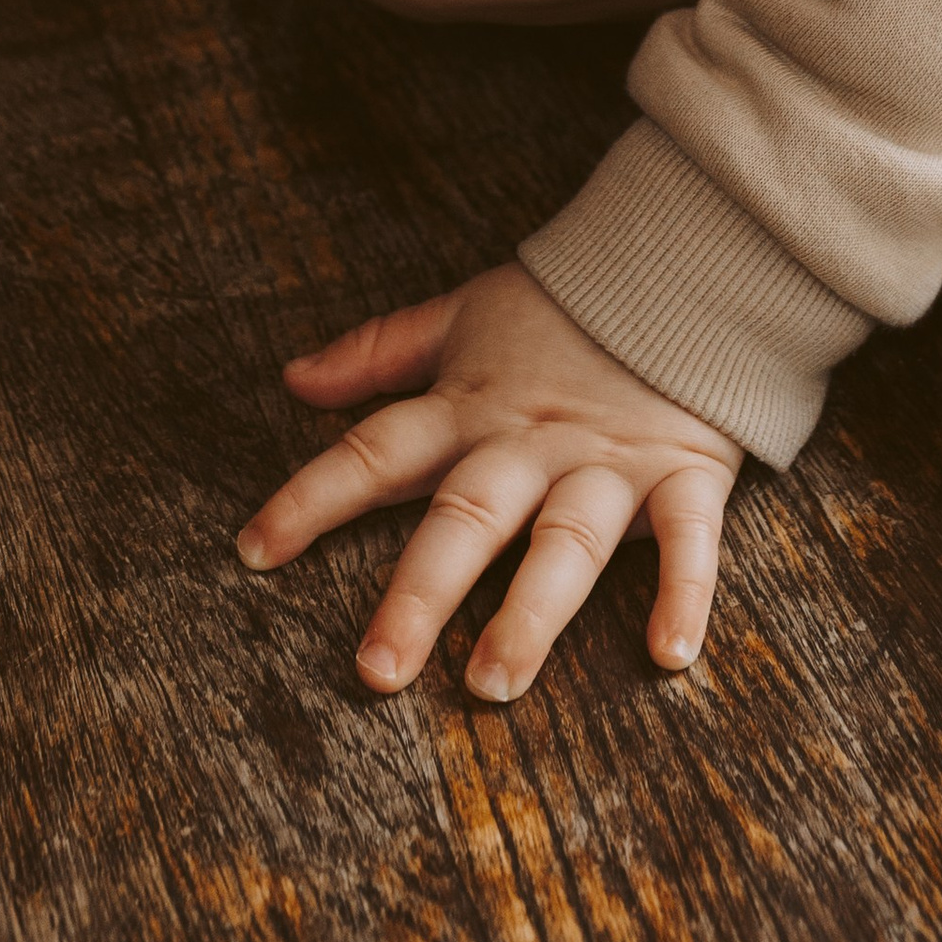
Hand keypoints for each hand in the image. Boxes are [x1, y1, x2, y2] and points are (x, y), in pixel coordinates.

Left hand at [237, 264, 740, 701]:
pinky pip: (689, 540)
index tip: (253, 553)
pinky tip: (669, 652)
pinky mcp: (685, 474)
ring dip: (530, 612)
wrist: (682, 262)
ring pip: (564, 544)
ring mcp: (609, 465)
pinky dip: (683, 592)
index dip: (311, 497)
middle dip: (420, 592)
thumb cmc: (564, 308)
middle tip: (377, 671)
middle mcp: (532, 444)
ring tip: (493, 679)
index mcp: (472, 408)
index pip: (376, 451)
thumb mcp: (462, 317)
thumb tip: (293, 379)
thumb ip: (380, 352)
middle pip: (466, 517)